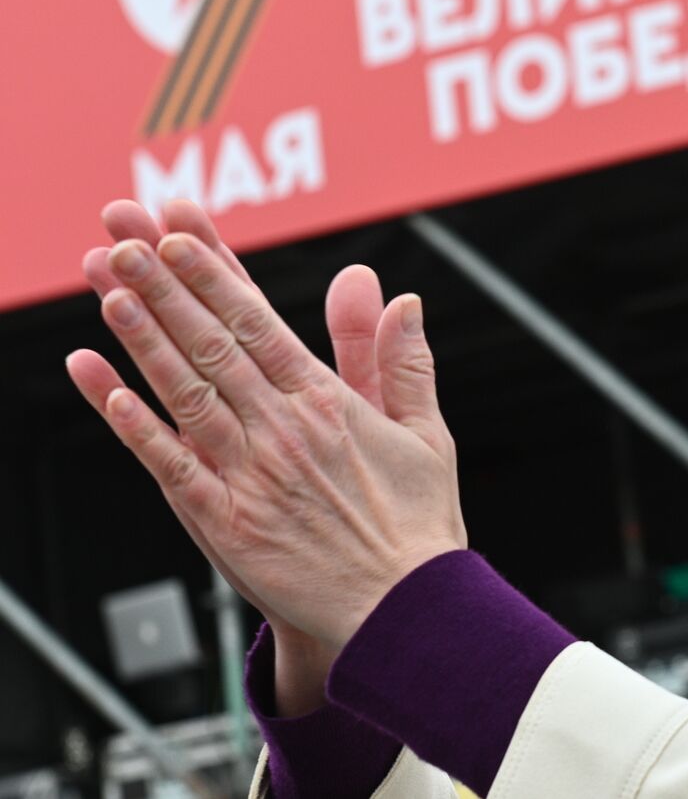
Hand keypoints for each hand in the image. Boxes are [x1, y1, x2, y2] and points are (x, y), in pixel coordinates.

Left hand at [67, 203, 466, 661]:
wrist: (407, 613)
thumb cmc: (419, 526)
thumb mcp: (427, 433)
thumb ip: (402, 362)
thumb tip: (400, 297)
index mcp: (329, 403)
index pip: (259, 322)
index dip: (213, 273)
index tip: (179, 232)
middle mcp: (283, 429)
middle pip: (212, 343)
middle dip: (164, 285)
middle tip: (122, 237)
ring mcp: (249, 475)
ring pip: (185, 392)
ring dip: (142, 338)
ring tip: (106, 289)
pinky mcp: (225, 525)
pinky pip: (170, 466)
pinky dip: (134, 425)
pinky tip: (104, 387)